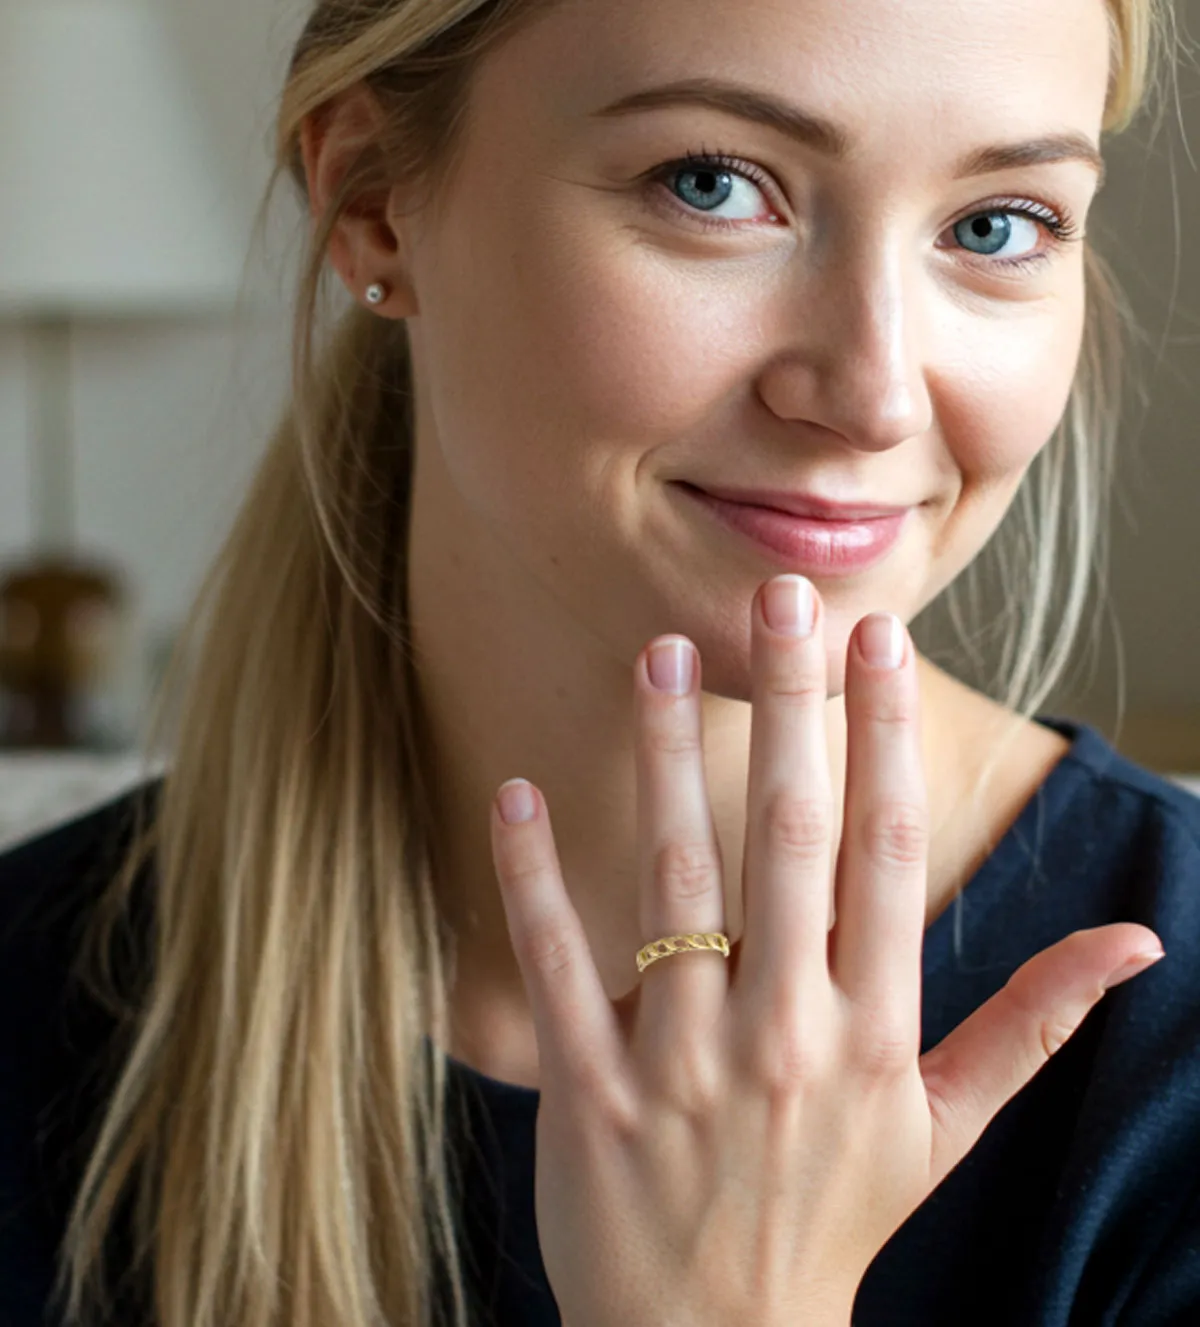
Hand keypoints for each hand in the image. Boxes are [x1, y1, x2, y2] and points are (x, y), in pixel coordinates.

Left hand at [488, 574, 1164, 1326]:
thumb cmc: (837, 1219)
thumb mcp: (948, 1129)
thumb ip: (1033, 1025)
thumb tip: (1140, 945)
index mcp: (874, 1029)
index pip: (887, 853)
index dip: (885, 737)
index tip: (877, 640)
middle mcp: (786, 1030)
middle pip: (788, 837)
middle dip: (790, 708)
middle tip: (782, 598)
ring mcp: (685, 1059)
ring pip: (673, 879)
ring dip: (661, 758)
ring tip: (655, 652)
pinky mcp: (592, 1090)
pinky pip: (561, 966)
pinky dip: (534, 878)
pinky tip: (517, 791)